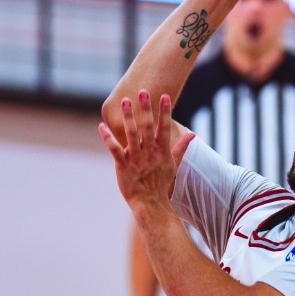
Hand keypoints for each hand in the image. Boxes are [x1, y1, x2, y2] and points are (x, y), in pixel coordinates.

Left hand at [99, 91, 192, 209]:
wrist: (150, 203)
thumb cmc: (161, 183)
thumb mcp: (173, 164)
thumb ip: (181, 147)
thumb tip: (193, 135)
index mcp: (162, 151)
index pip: (164, 128)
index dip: (164, 112)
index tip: (163, 96)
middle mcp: (149, 152)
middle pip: (147, 127)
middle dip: (145, 109)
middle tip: (143, 92)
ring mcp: (136, 158)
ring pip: (131, 134)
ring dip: (128, 117)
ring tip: (125, 102)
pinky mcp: (123, 165)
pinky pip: (114, 149)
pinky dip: (107, 138)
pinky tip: (101, 126)